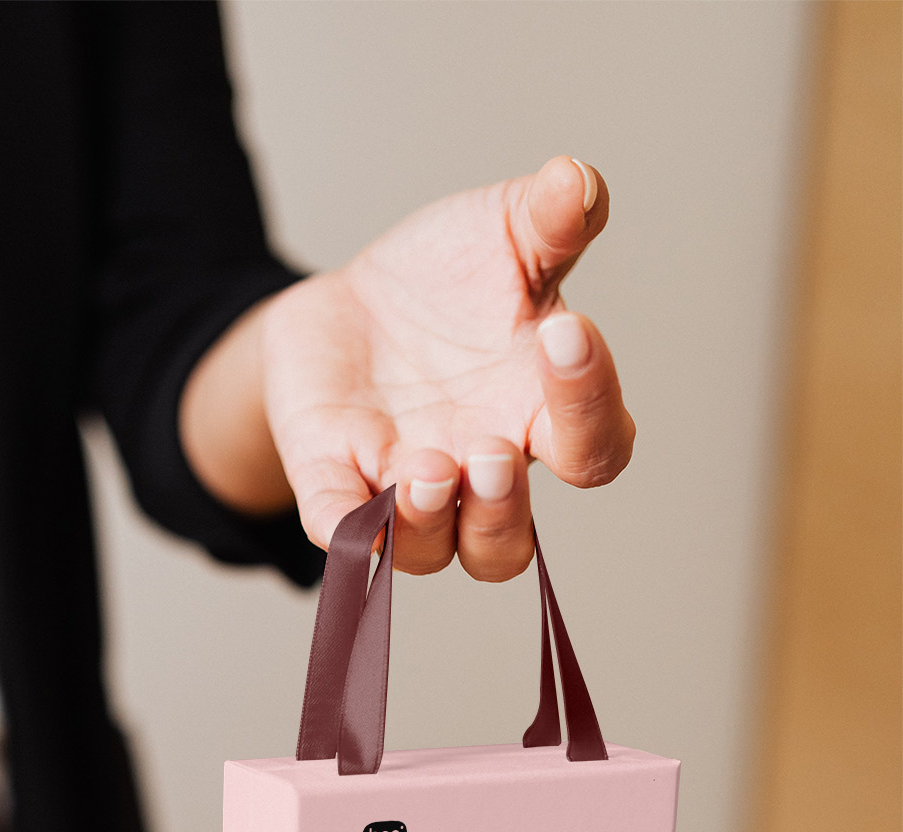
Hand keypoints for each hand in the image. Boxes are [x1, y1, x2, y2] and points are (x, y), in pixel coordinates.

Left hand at [263, 154, 634, 577]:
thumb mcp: (503, 233)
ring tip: (426, 470)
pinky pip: (345, 532)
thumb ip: (549, 219)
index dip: (590, 406)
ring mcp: (406, 488)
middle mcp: (479, 473)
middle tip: (488, 451)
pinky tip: (350, 521)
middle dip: (501, 507)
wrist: (352, 304)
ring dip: (430, 523)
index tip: (565, 333)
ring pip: (433, 551)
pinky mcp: (337, 482)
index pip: (594, 448)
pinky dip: (350, 535)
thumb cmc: (450, 284)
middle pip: (507, 543)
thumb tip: (576, 180)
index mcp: (539, 416)